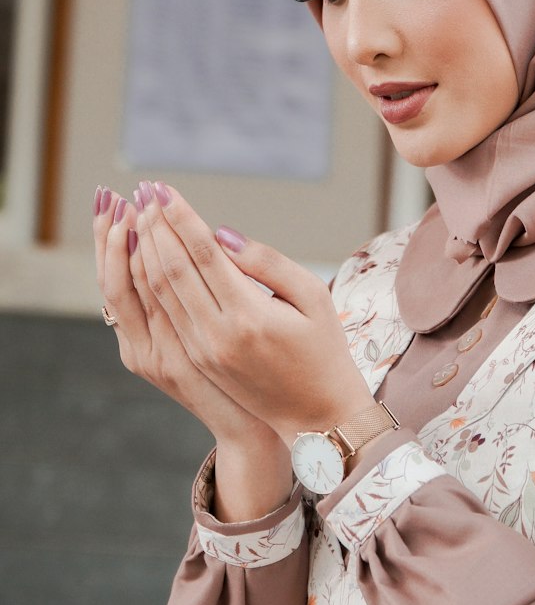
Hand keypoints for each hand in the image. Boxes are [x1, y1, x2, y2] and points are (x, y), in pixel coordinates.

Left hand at [129, 180, 372, 446]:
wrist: (316, 417)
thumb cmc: (325, 350)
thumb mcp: (313, 297)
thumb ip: (268, 262)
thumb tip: (220, 234)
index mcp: (249, 316)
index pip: (204, 254)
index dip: (181, 217)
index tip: (164, 187)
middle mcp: (217, 334)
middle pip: (172, 269)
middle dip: (155, 225)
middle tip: (145, 191)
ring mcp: (202, 351)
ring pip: (159, 291)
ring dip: (145, 249)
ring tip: (138, 215)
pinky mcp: (196, 360)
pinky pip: (162, 312)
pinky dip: (148, 280)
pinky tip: (145, 256)